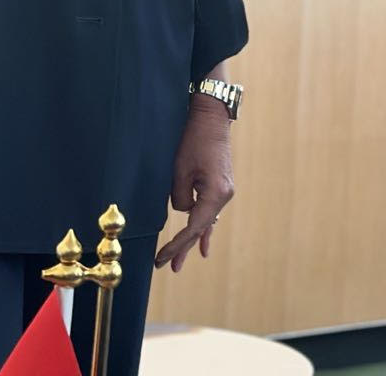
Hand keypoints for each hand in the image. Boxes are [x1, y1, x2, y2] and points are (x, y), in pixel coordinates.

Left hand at [155, 99, 233, 272]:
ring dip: (191, 240)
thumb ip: (180, 197)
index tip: (161, 258)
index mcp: (215, 194)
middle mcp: (224, 196)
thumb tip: (183, 210)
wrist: (211, 118)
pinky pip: (210, 212)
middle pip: (201, 228)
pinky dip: (204, 228)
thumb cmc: (194, 141)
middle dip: (183, 248)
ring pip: (205, 221)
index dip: (176, 245)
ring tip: (180, 263)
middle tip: (168, 268)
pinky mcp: (220, 186)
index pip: (193, 228)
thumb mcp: (180, 171)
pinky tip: (204, 246)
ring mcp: (224, 191)